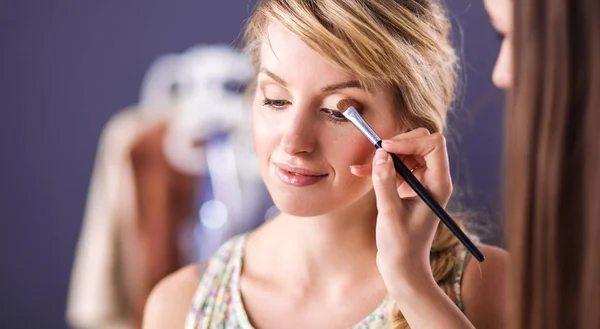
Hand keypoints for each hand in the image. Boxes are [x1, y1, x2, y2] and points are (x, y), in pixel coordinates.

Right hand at [351, 128, 452, 293]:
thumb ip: (385, 182)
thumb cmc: (401, 246)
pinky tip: (360, 171)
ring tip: (361, 167)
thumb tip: (380, 154)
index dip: (410, 141)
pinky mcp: (408, 187)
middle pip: (421, 143)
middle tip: (375, 153)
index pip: (433, 145)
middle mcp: (433, 180)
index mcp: (438, 184)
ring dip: (384, 156)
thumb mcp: (390, 213)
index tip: (385, 148)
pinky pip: (396, 166)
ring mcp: (421, 182)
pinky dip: (379, 167)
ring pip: (406, 152)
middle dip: (396, 145)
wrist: (403, 268)